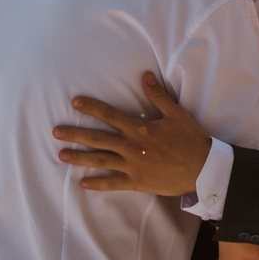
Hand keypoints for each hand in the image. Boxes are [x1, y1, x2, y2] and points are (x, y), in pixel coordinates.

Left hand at [55, 73, 212, 195]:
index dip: (91, 108)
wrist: (203, 169)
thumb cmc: (191, 139)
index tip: (75, 103)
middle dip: (75, 134)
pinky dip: (97, 184)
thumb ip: (158, 95)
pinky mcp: (137, 182)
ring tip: (61, 155)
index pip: (109, 115)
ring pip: (100, 161)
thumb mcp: (176, 113)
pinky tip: (82, 183)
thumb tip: (145, 75)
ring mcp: (132, 166)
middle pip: (97, 139)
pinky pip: (112, 184)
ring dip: (79, 158)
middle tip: (55, 132)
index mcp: (139, 128)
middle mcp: (131, 147)